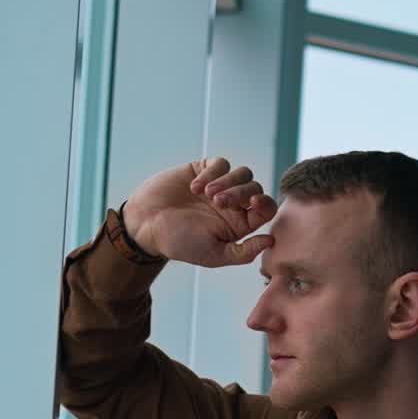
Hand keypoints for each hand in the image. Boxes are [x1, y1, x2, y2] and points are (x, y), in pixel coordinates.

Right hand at [122, 157, 275, 267]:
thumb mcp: (214, 255)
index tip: (254, 204)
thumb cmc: (179, 243)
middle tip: (218, 203)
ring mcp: (219, 185)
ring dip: (228, 182)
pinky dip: (211, 173)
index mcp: (240, 224)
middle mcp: (233, 204)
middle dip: (241, 192)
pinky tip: (195, 187)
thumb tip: (270, 240)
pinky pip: (220, 163)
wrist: (147, 225)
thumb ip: (243, 252)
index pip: (266, 209)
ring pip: (242, 173)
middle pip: (255, 188)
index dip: (266, 203)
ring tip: (206, 195)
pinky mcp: (203, 170)